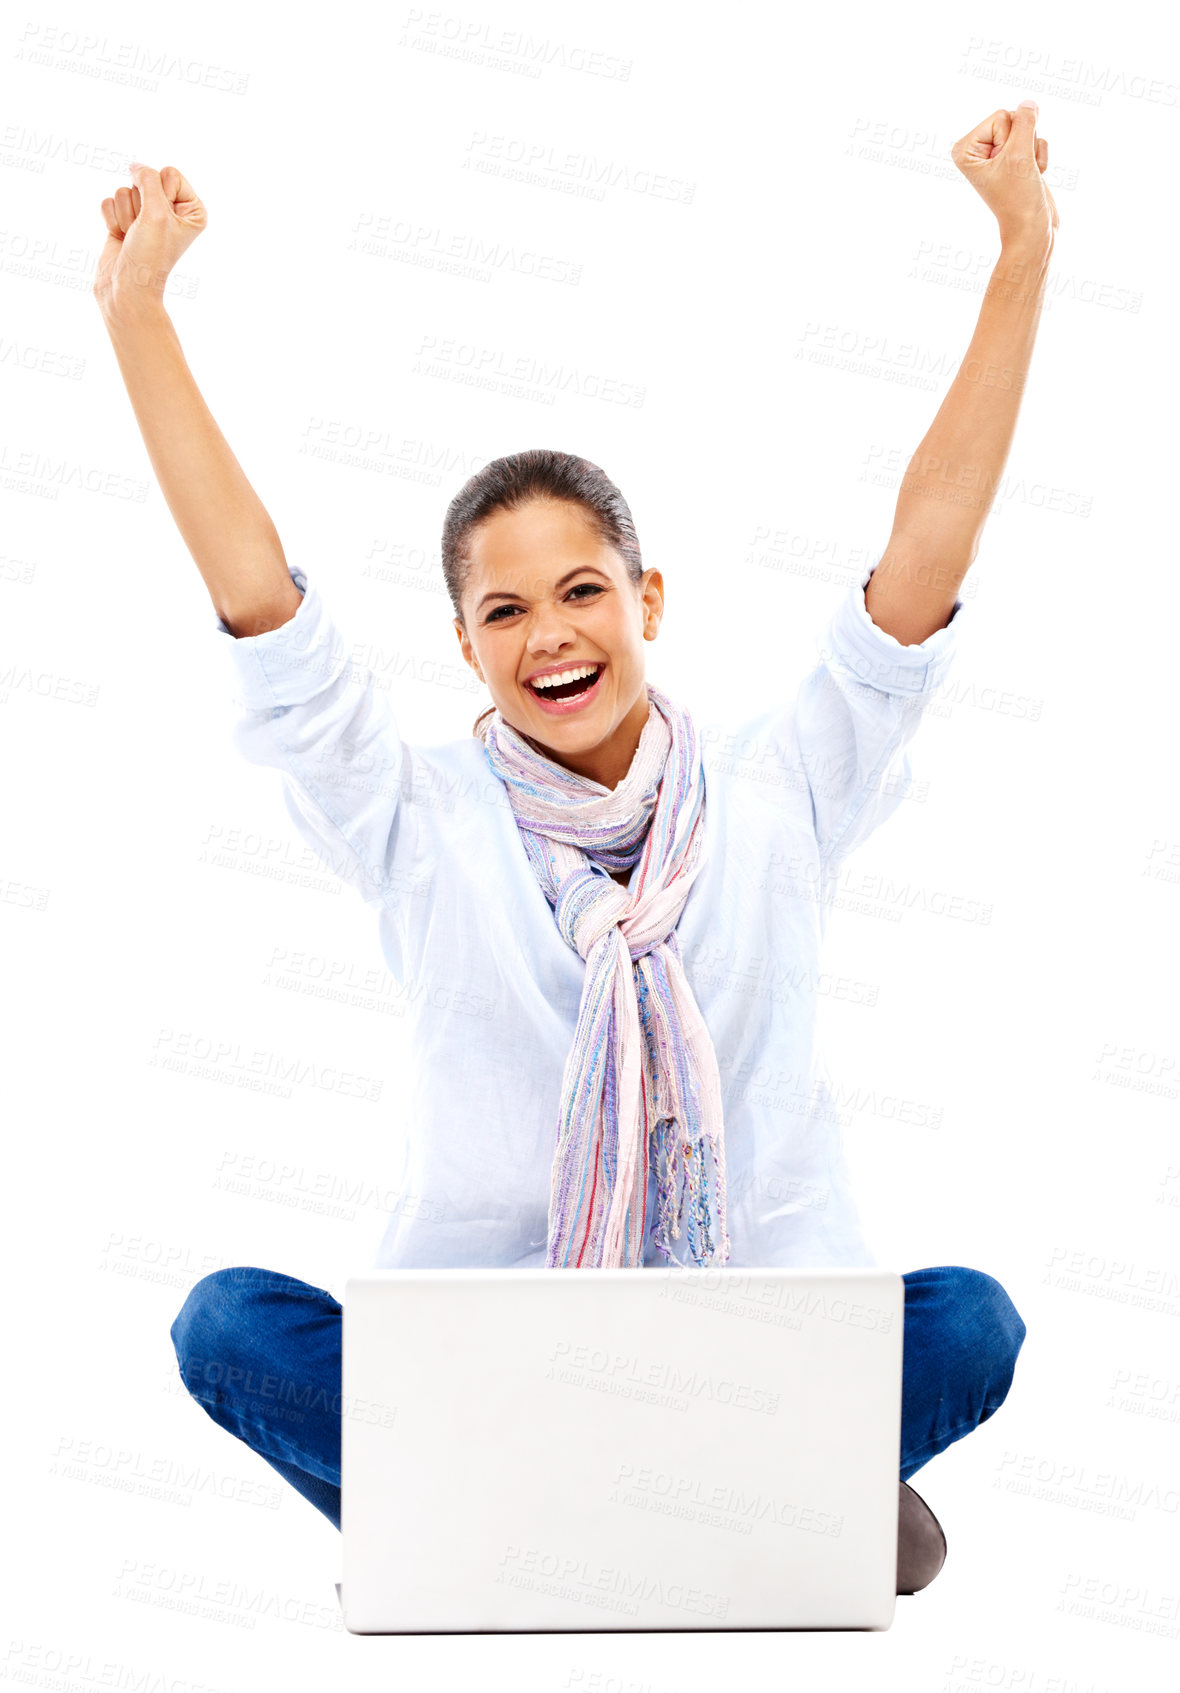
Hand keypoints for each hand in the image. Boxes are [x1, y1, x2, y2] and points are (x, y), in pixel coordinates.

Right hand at [93, 162, 206, 320]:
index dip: (159, 193)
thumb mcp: (156, 212)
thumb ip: (148, 180)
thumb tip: (135, 167)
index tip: (162, 221)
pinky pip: (110, 201)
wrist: (127, 288)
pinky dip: (112, 220)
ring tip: (133, 237)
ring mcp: (147, 216)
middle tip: (144, 232)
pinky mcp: (125, 221)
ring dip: (125, 215)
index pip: (169, 173)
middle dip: (139, 206)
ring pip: (125, 190)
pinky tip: (121, 238)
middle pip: (145, 180)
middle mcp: (171, 211)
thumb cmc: (150, 255)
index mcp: (192, 210)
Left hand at [951, 103, 1058, 249]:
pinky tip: (1033, 176)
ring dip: (1033, 152)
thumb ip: (1025, 121)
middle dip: (1024, 144)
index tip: (1006, 168)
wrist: (1032, 229)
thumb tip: (1028, 103)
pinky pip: (1036, 139)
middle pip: (1014, 118)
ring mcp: (998, 154)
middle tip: (1017, 172)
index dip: (1011, 141)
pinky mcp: (1015, 159)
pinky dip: (1040, 158)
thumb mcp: (1020, 154)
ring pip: (1028, 128)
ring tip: (1025, 175)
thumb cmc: (1019, 198)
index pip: (1001, 116)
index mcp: (965, 149)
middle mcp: (978, 150)